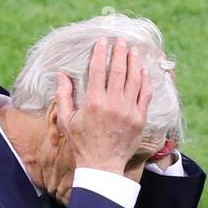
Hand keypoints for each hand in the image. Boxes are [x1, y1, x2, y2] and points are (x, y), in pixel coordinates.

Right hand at [56, 38, 151, 174]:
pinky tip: (143, 70)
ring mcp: (129, 111)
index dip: (101, 52)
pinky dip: (145, 80)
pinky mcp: (139, 119)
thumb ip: (63, 96)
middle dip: (120, 52)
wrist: (102, 167)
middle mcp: (113, 104)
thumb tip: (62, 75)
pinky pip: (145, 95)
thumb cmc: (82, 144)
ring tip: (133, 50)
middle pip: (119, 70)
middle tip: (120, 40)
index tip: (103, 41)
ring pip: (134, 79)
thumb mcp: (66, 121)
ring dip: (134, 62)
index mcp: (94, 102)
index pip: (99, 69)